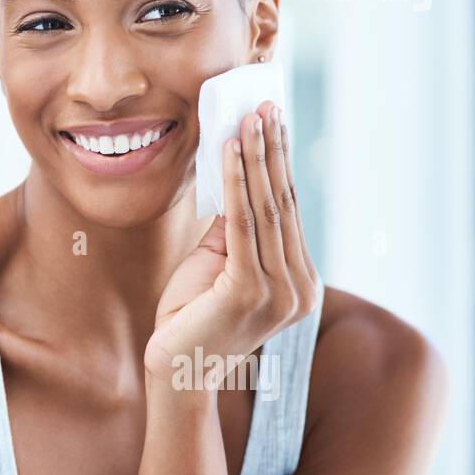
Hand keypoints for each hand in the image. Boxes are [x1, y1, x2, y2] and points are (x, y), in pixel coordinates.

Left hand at [144, 100, 320, 385]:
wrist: (175, 368)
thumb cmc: (191, 314)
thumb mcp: (218, 261)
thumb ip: (233, 227)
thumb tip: (237, 176)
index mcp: (299, 281)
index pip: (290, 210)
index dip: (280, 163)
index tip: (274, 121)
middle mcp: (299, 288)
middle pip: (283, 203)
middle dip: (273, 150)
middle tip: (265, 105)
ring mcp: (279, 293)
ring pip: (266, 208)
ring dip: (256, 157)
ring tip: (249, 118)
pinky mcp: (250, 293)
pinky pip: (242, 224)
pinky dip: (235, 182)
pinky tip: (230, 151)